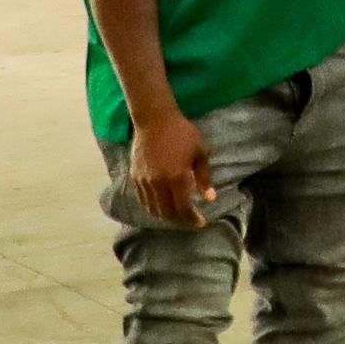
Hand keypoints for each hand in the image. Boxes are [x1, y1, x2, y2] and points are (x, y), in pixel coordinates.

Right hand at [128, 109, 213, 226]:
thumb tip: (209, 199)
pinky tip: (161, 203)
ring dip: (165, 214)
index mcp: (176, 177)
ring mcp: (144, 181)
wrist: (155, 121)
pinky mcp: (135, 177)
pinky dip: (152, 206)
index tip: (200, 222)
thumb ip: (203, 178)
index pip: (183, 208)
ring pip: (153, 208)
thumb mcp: (199, 153)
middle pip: (167, 212)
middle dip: (179, 219)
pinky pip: (142, 199)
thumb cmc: (182, 134)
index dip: (191, 218)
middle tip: (189, 218)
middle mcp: (158, 183)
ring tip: (176, 212)